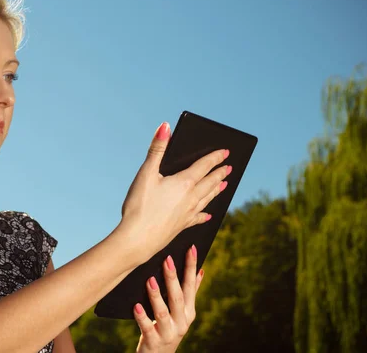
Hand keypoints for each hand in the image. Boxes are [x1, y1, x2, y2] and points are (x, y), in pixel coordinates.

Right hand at [118, 122, 230, 264]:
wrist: (137, 239)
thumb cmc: (139, 206)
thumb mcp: (145, 173)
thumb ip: (156, 149)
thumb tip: (166, 126)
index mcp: (184, 183)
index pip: (204, 166)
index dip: (215, 158)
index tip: (226, 152)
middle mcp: (190, 198)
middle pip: (209, 182)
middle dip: (219, 173)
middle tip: (229, 168)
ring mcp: (188, 214)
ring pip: (207, 198)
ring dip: (216, 190)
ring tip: (223, 185)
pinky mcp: (181, 226)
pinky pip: (198, 217)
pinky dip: (204, 213)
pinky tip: (208, 215)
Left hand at [134, 245, 203, 352]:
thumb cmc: (168, 328)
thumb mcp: (182, 313)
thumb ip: (190, 293)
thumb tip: (201, 270)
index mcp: (189, 312)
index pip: (190, 286)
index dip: (191, 267)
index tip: (191, 248)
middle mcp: (182, 322)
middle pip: (177, 298)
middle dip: (173, 278)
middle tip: (166, 259)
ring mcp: (169, 333)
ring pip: (163, 313)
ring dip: (156, 296)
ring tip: (149, 280)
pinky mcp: (154, 342)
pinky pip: (147, 328)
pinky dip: (142, 317)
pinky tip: (135, 306)